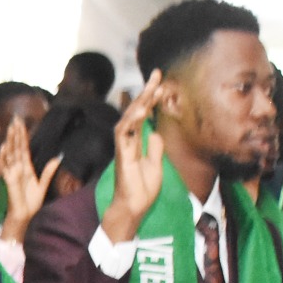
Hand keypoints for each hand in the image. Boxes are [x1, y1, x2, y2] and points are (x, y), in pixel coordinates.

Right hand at [0, 115, 59, 249]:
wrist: (24, 216)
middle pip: (16, 147)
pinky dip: (3, 156)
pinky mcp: (9, 180)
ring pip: (11, 153)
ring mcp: (12, 173)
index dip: (22, 136)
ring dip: (11, 140)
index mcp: (26, 168)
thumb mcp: (42, 185)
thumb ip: (48, 171)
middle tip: (16, 118)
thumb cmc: (30, 204)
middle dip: (16, 133)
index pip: (23, 148)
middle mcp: (18, 168)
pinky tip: (4, 146)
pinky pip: (5, 167)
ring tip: (11, 127)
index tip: (21, 124)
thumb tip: (58, 158)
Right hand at [98, 78, 165, 242]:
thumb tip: (156, 132)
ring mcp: (123, 147)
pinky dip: (131, 121)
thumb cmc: (142, 190)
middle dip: (146, 92)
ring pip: (128, 118)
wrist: (134, 208)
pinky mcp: (122, 155)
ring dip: (140, 102)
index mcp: (137, 141)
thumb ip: (155, 147)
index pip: (143, 115)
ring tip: (152, 87)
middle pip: (135, 111)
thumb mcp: (156, 164)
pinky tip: (141, 109)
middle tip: (157, 74)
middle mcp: (128, 141)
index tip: (160, 82)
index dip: (151, 98)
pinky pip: (124, 134)